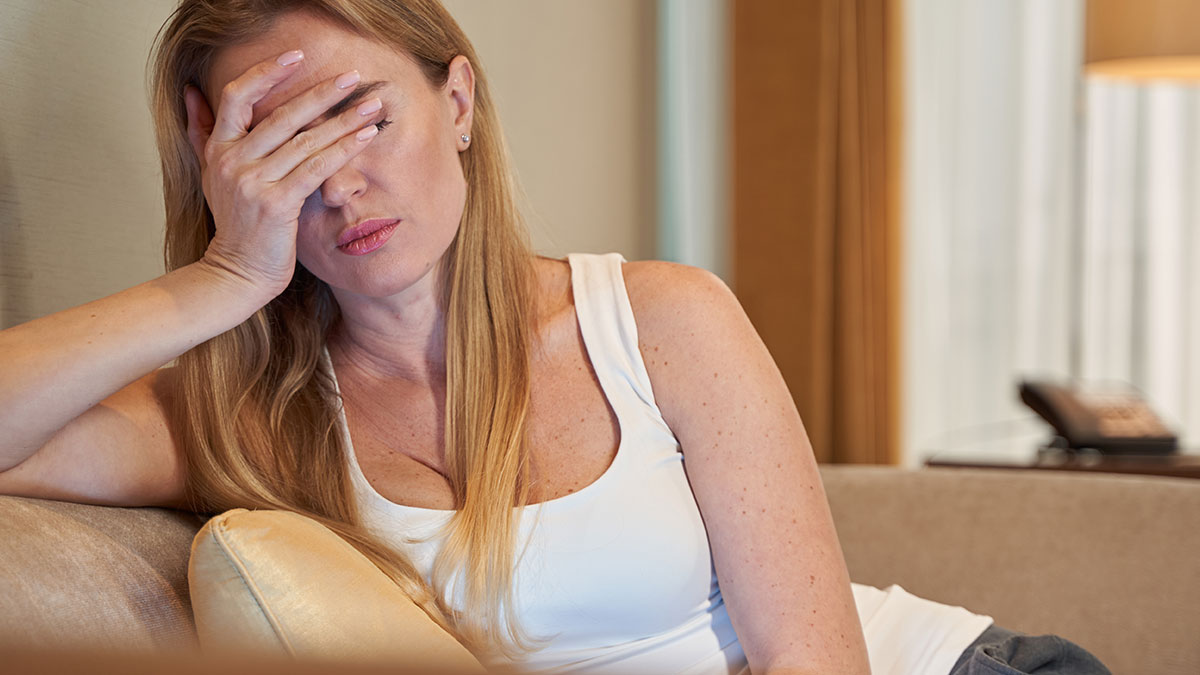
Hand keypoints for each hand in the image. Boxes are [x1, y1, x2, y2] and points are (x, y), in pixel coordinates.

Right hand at [184, 50, 382, 295]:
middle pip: (282, 114)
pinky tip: (365, 137)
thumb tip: (190, 92)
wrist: (237, 272)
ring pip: (305, 141)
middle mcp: (233, 160)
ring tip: (372, 106)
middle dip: (322, 93)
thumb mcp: (211, 174)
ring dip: (343, 121)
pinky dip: (343, 150)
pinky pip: (316, 168)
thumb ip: (202, 132)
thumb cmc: (236, 224)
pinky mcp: (277, 203)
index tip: (296, 56)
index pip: (236, 96)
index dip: (265, 72)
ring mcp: (254, 182)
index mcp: (218, 148)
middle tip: (353, 76)